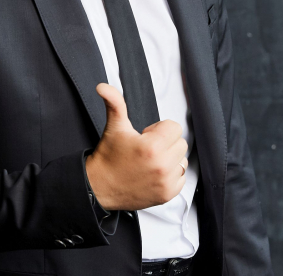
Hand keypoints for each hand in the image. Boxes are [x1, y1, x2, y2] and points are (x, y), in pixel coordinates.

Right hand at [85, 83, 187, 210]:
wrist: (99, 186)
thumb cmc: (108, 156)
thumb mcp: (114, 126)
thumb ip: (114, 102)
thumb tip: (103, 87)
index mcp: (152, 147)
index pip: (174, 127)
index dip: (159, 129)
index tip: (145, 136)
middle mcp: (162, 166)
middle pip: (180, 143)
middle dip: (165, 142)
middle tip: (146, 148)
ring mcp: (165, 182)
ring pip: (182, 160)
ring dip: (170, 158)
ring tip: (150, 161)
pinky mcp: (167, 195)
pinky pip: (181, 178)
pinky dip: (171, 175)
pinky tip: (154, 173)